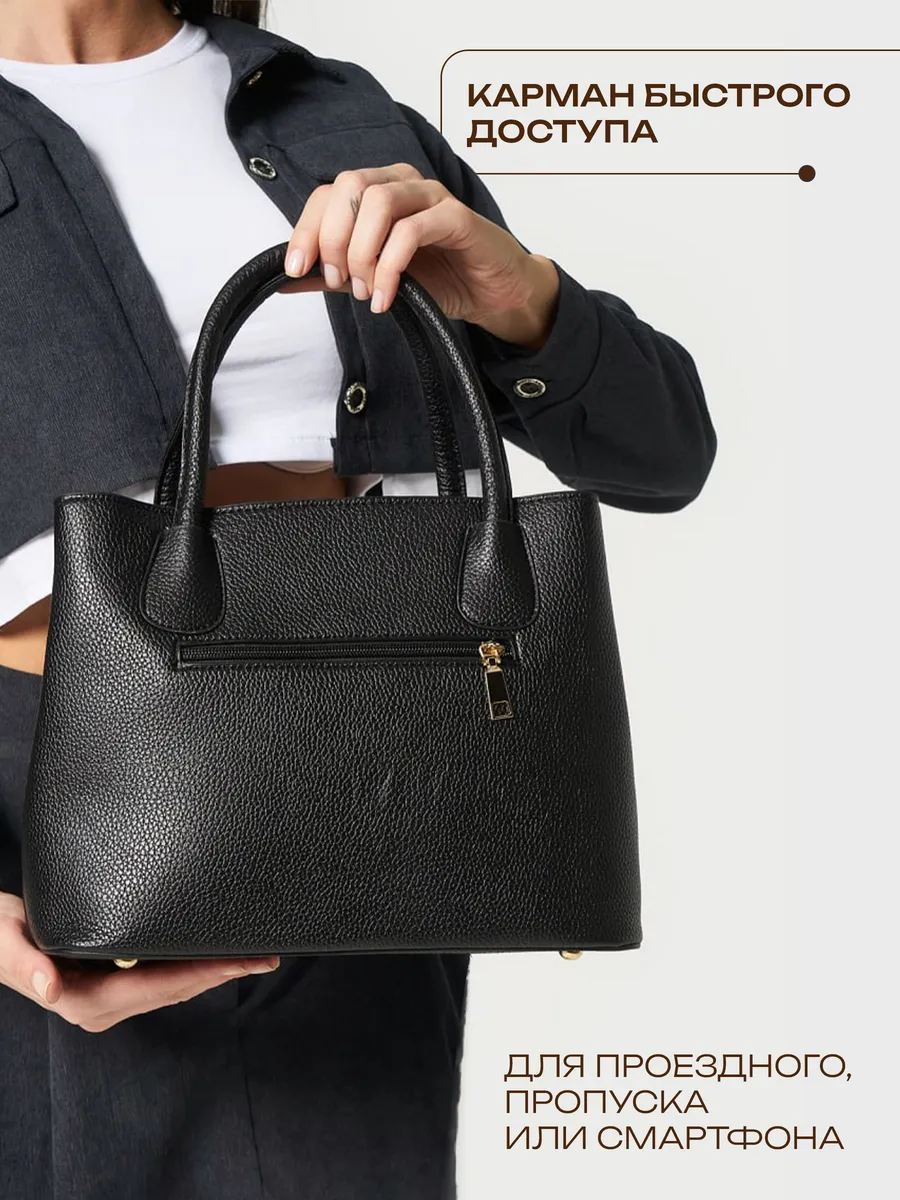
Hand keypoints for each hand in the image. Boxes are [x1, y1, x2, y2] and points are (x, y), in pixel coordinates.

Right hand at [0, 892, 278, 1032]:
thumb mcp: (9, 943)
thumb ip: (28, 966)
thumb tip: (51, 989)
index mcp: (86, 1000)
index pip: (160, 988)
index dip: (205, 975)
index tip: (241, 963)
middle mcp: (102, 1006)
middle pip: (176, 991)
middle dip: (222, 974)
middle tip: (267, 956)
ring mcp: (109, 999)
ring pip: (174, 988)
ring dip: (213, 972)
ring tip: (252, 956)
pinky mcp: (112, 984)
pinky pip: (162, 980)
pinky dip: (192, 968)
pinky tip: (215, 955)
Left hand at [282, 163, 560, 350]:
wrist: (493, 294)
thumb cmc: (440, 279)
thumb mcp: (376, 279)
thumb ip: (334, 276)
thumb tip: (288, 279)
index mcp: (378, 191)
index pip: (327, 193)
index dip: (306, 228)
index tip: (297, 270)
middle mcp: (403, 184)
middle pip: (349, 188)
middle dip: (332, 239)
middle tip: (339, 283)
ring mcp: (431, 196)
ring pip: (378, 201)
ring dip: (362, 252)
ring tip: (367, 292)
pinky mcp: (456, 217)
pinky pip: (412, 230)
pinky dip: (391, 266)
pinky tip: (388, 297)